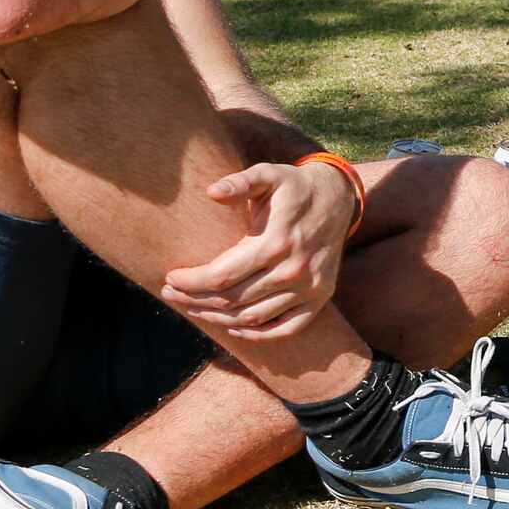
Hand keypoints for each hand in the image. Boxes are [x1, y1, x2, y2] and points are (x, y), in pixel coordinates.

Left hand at [160, 158, 355, 337]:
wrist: (338, 198)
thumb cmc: (293, 187)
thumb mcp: (268, 175)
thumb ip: (240, 182)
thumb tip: (212, 191)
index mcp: (276, 242)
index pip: (221, 276)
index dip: (190, 282)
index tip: (170, 279)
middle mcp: (294, 271)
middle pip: (232, 300)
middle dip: (194, 300)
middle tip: (171, 294)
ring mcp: (309, 288)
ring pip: (252, 318)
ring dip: (217, 318)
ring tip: (193, 307)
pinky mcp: (320, 298)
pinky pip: (284, 329)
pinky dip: (256, 334)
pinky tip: (233, 325)